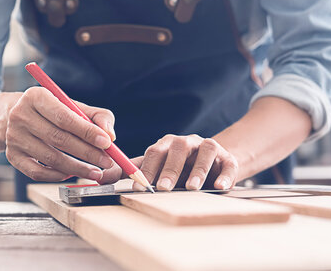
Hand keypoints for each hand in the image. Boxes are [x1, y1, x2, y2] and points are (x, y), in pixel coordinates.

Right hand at [5, 87, 115, 181]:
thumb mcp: (73, 105)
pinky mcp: (12, 156)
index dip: (87, 131)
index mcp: (35, 96)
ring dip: (77, 168)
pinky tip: (71, 174)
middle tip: (106, 162)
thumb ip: (98, 116)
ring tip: (95, 172)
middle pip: (58, 139)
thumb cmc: (52, 111)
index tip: (107, 143)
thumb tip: (110, 135)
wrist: (17, 116)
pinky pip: (37, 172)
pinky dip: (58, 176)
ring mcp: (13, 137)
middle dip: (87, 153)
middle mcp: (20, 115)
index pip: (64, 117)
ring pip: (50, 158)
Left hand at [101, 134, 238, 190]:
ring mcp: (208, 147)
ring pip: (205, 152)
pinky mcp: (228, 158)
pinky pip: (228, 163)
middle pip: (178, 149)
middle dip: (170, 169)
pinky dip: (224, 174)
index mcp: (167, 144)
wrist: (213, 161)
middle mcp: (187, 142)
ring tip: (192, 187)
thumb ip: (133, 170)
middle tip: (163, 188)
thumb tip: (102, 176)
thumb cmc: (177, 166)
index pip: (154, 152)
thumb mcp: (155, 166)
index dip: (146, 169)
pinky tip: (219, 187)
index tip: (138, 185)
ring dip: (198, 170)